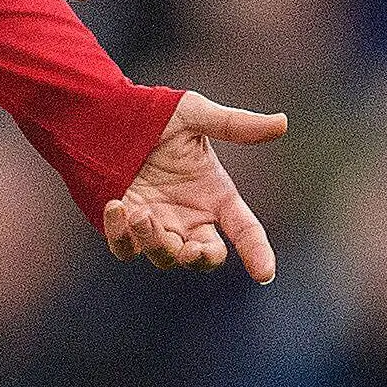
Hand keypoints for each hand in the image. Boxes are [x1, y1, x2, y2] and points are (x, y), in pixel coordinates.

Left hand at [103, 91, 287, 279]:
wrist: (104, 113)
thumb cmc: (154, 113)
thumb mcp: (195, 115)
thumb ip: (236, 125)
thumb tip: (282, 123)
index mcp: (214, 195)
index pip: (245, 231)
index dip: (258, 253)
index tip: (264, 273)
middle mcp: (188, 217)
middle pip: (205, 257)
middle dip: (201, 257)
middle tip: (192, 248)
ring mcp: (155, 224)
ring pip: (164, 257)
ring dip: (156, 243)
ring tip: (141, 214)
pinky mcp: (122, 226)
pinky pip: (124, 248)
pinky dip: (121, 236)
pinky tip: (116, 207)